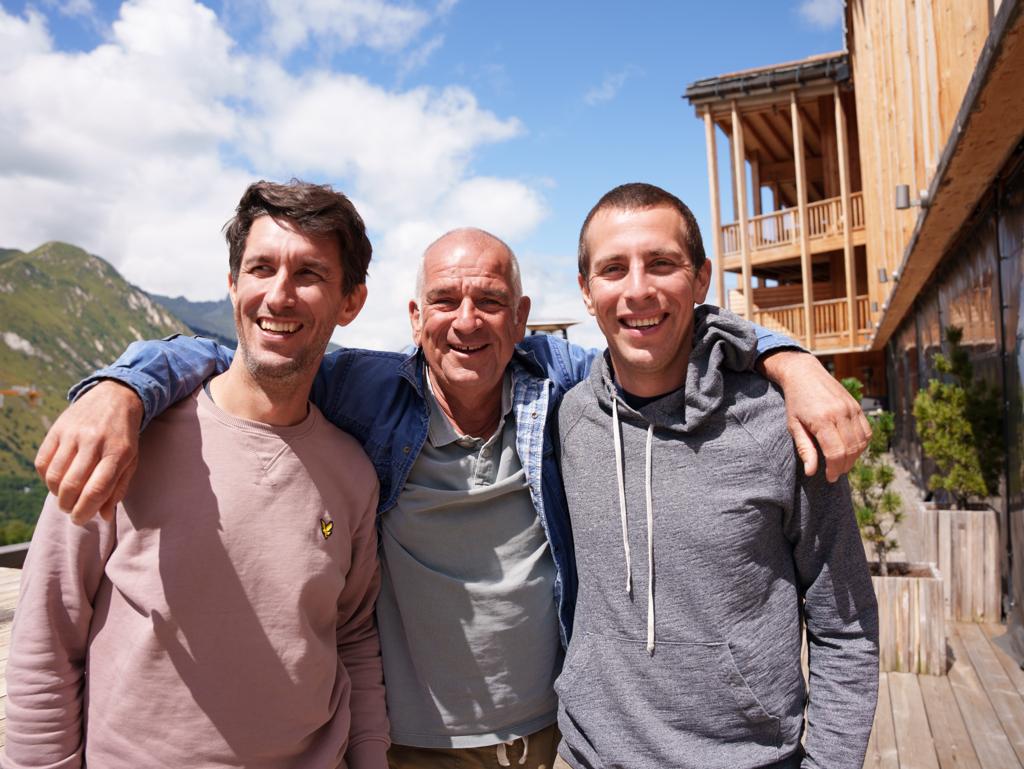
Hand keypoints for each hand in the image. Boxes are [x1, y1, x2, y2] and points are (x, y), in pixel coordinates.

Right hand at [34, 381, 142, 523]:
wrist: (115, 398)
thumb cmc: (125, 437)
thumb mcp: (131, 460)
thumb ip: (118, 488)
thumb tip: (102, 516)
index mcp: (118, 452)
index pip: (96, 489)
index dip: (85, 510)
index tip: (80, 519)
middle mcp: (95, 442)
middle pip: (72, 485)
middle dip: (68, 506)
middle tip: (71, 510)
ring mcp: (74, 434)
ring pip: (55, 476)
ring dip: (56, 494)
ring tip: (64, 497)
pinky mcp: (57, 429)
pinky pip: (43, 462)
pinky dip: (46, 478)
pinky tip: (56, 480)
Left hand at [758, 350, 870, 480]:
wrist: (805, 374)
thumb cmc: (796, 402)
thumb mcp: (793, 426)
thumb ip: (804, 449)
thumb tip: (811, 472)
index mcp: (822, 419)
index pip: (836, 453)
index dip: (835, 469)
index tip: (830, 478)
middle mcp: (840, 413)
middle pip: (851, 449)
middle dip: (844, 466)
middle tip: (835, 473)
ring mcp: (851, 409)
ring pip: (861, 442)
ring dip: (854, 457)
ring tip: (842, 463)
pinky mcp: (857, 406)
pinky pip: (866, 431)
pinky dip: (862, 444)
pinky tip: (851, 450)